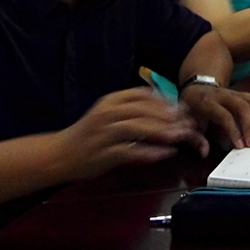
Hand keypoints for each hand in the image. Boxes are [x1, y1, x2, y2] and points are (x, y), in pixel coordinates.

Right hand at [56, 87, 202, 177]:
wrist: (60, 154)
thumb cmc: (88, 134)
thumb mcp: (108, 113)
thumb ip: (131, 110)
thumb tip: (163, 110)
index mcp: (110, 101)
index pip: (141, 94)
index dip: (165, 100)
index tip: (181, 108)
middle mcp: (107, 113)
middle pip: (143, 110)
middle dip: (169, 116)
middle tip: (189, 123)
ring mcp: (104, 133)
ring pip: (137, 128)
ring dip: (162, 131)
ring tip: (181, 136)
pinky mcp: (104, 154)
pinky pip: (130, 151)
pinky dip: (150, 152)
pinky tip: (165, 153)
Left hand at [180, 83, 249, 149]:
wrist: (195, 87)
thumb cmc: (191, 106)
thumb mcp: (186, 121)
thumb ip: (194, 138)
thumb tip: (204, 152)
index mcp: (207, 102)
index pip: (225, 115)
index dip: (234, 131)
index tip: (239, 145)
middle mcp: (222, 95)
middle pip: (242, 106)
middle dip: (249, 125)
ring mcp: (232, 92)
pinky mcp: (239, 93)